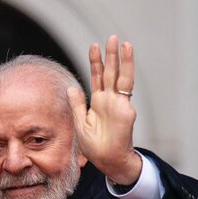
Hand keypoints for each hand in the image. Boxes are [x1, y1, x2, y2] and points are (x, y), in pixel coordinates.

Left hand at [67, 35, 140, 184]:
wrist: (107, 160)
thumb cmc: (94, 146)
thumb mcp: (80, 123)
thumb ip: (77, 105)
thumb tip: (71, 88)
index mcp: (99, 102)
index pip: (97, 78)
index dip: (95, 63)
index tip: (94, 46)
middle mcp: (110, 99)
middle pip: (110, 72)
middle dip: (110, 55)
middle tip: (110, 38)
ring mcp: (119, 103)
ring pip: (121, 76)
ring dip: (122, 59)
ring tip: (122, 42)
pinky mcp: (125, 109)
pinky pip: (126, 88)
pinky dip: (127, 72)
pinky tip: (127, 60)